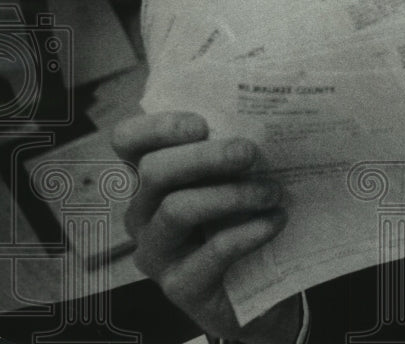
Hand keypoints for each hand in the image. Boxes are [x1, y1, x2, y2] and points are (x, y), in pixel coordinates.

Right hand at [112, 112, 300, 343]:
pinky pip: (212, 251)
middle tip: (249, 152)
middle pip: (154, 171)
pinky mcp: (180, 286)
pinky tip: (276, 221)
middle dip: (205, 157)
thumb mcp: (238, 178)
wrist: (261, 289)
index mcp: (152, 178)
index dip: (158, 127)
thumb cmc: (245, 219)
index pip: (128, 142)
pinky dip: (249, 231)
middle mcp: (143, 213)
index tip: (202, 124)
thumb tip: (268, 115)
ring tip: (272, 192)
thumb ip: (236, 149)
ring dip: (231, 195)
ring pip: (177, 210)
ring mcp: (156, 252)